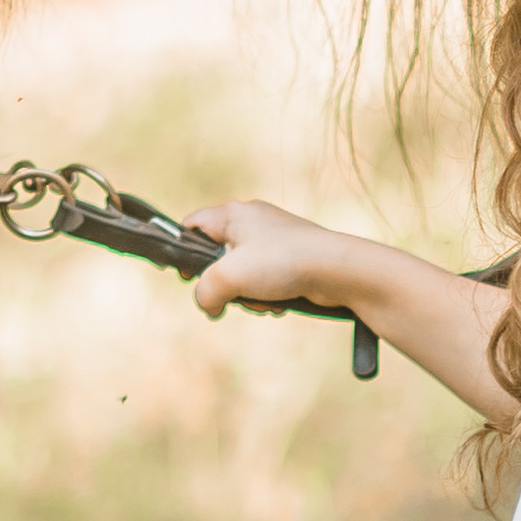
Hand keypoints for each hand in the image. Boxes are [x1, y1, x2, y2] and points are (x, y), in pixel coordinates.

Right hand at [184, 197, 338, 318]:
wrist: (336, 270)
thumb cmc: (282, 262)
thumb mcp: (228, 277)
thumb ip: (204, 291)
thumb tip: (209, 306)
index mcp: (233, 214)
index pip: (193, 225)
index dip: (184, 251)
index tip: (186, 276)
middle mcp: (254, 222)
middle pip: (219, 257)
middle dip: (225, 284)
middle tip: (233, 295)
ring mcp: (275, 240)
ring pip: (244, 274)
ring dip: (249, 295)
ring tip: (264, 300)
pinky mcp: (292, 258)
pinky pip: (267, 280)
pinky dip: (269, 295)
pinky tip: (280, 302)